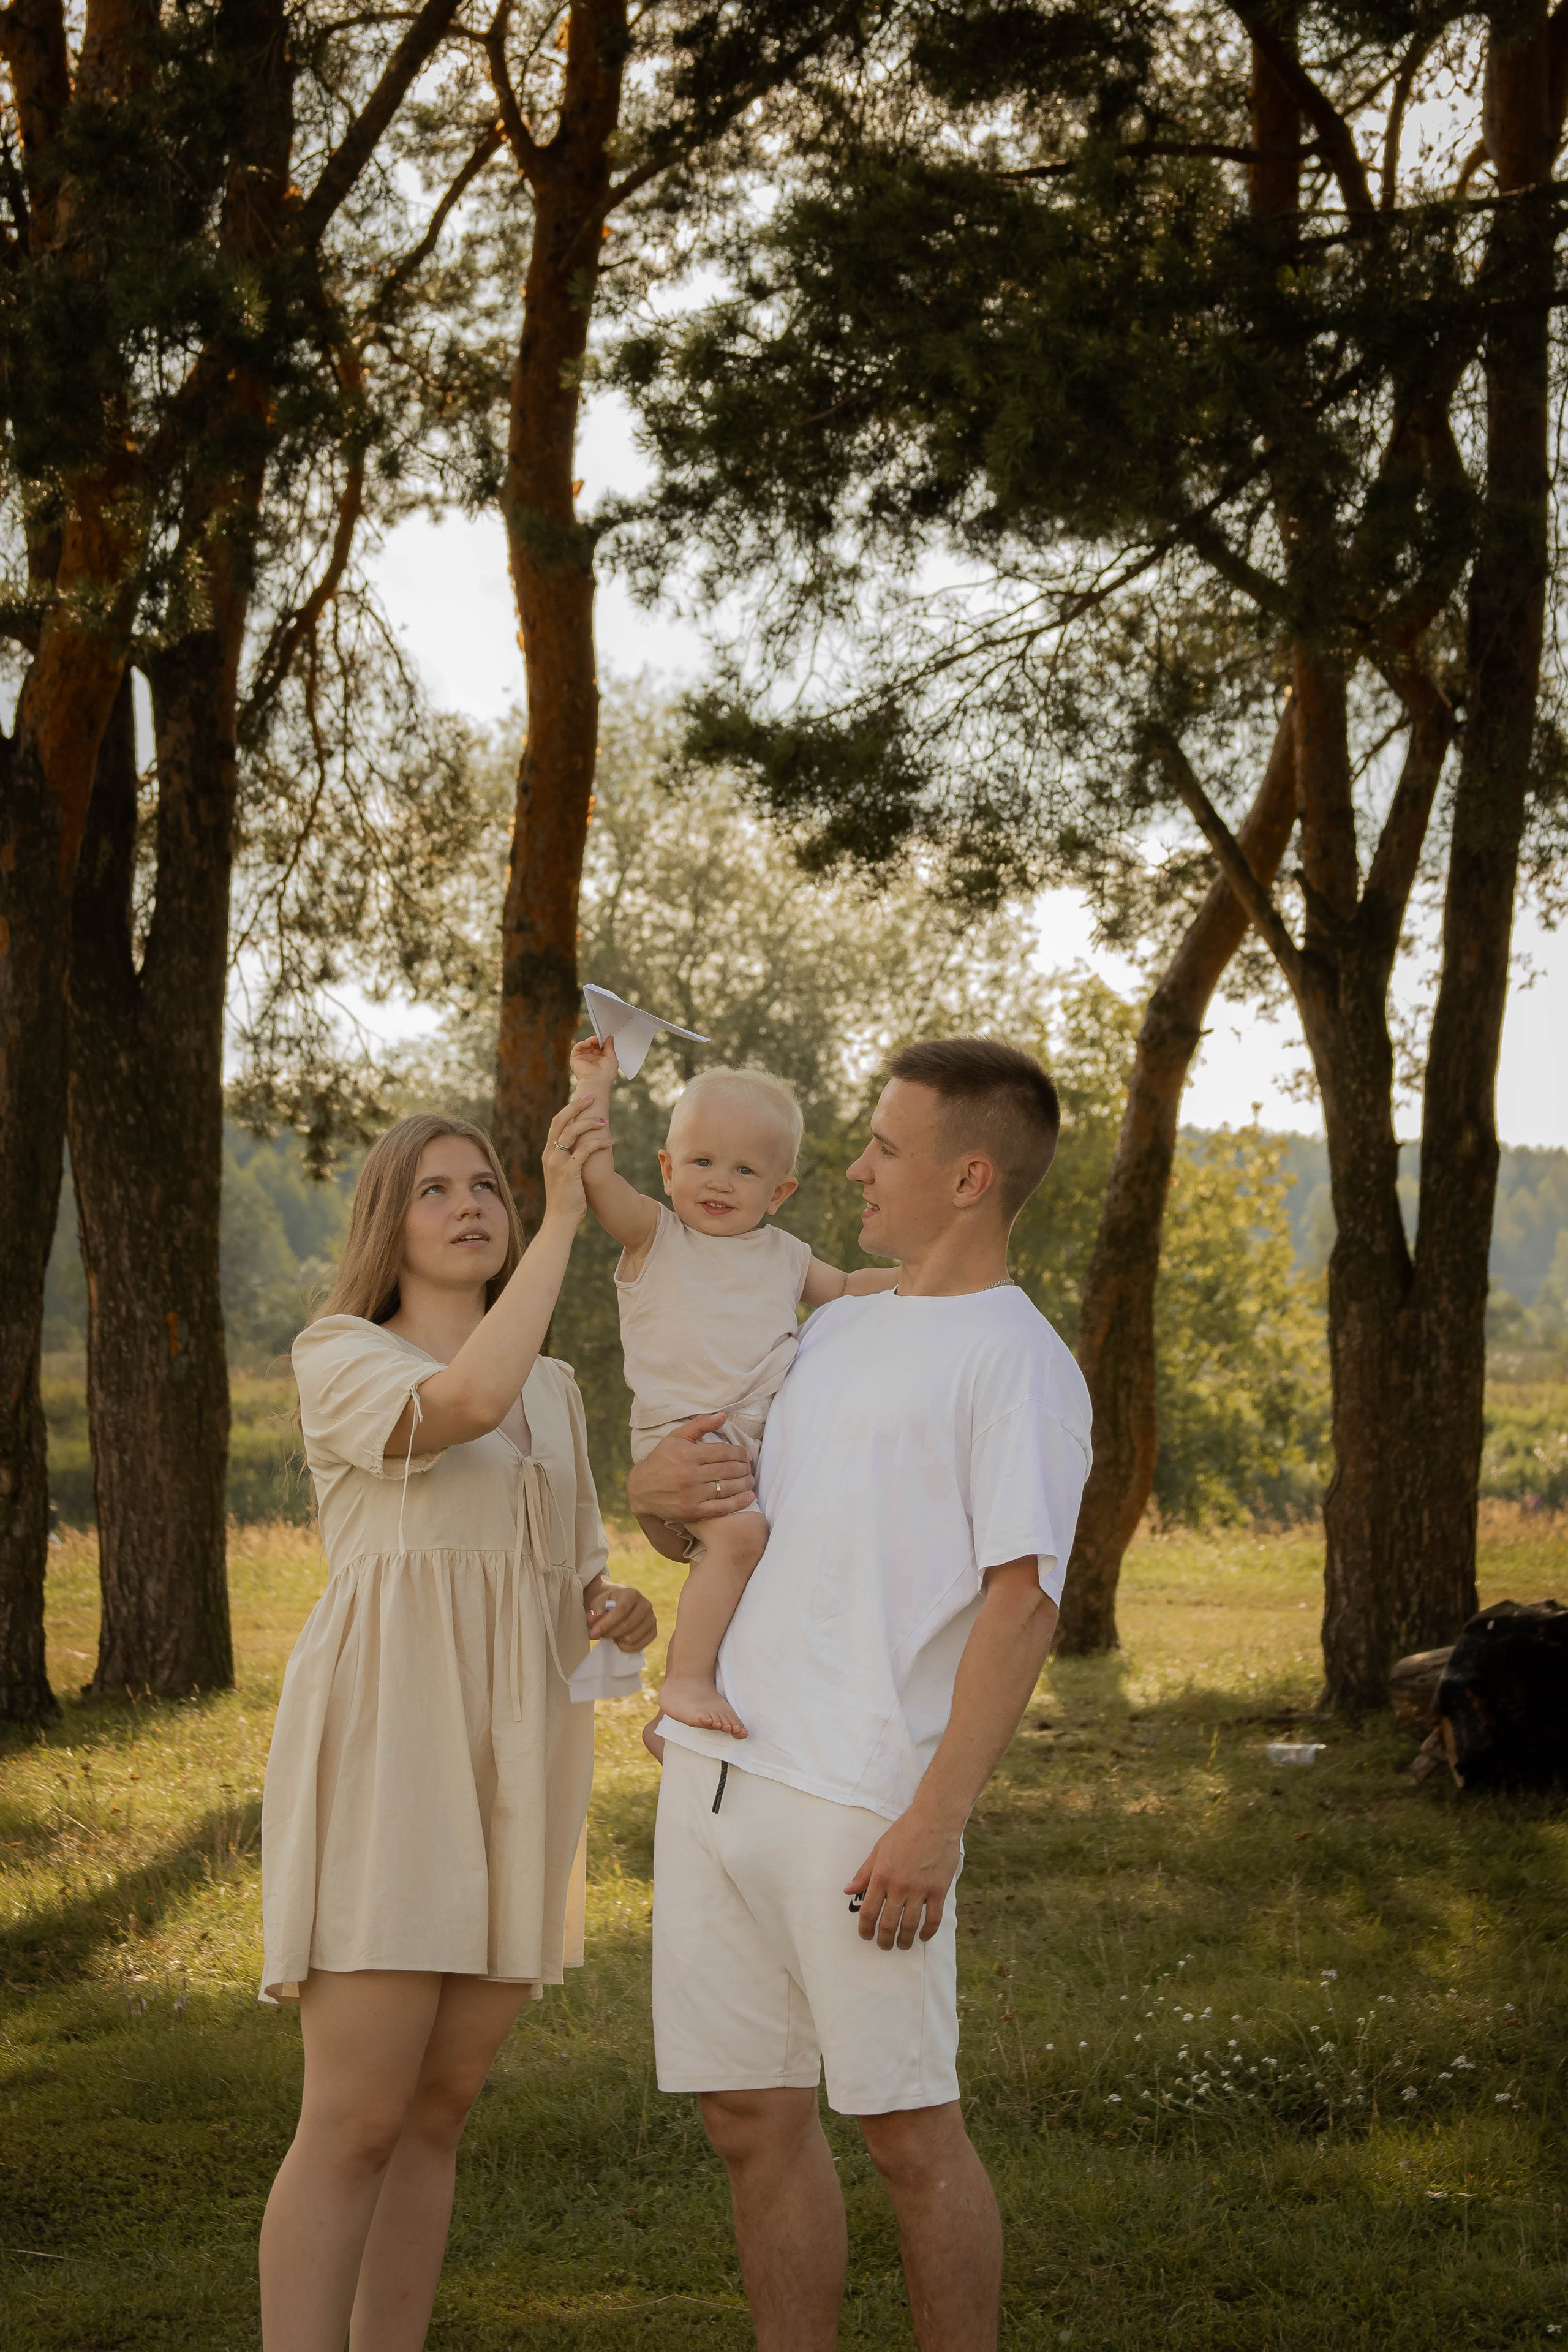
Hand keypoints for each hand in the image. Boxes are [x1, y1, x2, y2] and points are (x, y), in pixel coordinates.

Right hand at [540, 1095, 606, 1223]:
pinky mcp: (569, 1173)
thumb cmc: (566, 1198)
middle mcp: (550, 1155)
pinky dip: (598, 1143)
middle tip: (592, 1096)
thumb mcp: (563, 1174)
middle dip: (576, 1106)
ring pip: (571, 1132)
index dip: (569, 1109)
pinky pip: (584, 1151)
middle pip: (560, 1121)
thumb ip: (568, 1159)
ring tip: (605, 1122)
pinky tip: (610, 1143)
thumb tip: (581, 1146)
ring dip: (589, 1123)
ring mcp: (557, 1163)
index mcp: (548, 1153)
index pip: (556, 1123)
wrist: (560, 1219)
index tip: (583, 1100)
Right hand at [569, 1034, 618, 1100]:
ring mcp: (584, 1058)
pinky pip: (577, 1048)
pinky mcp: (576, 1059)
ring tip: (594, 1040)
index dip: (603, 1040)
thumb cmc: (606, 1074)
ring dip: (589, 1040)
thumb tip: (610, 1037)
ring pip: (585, 1045)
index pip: (600, 1046)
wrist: (597, 1082)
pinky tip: (587, 1043)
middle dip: (596, 1039)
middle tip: (600, 1037)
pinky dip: (582, 1043)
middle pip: (593, 1044)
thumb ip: (610, 1046)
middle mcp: (592, 1058)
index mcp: (601, 1059)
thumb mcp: (612, 1058)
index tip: (606, 1036)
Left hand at [585, 1579, 656, 1648]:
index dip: (606, 1623)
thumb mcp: (599, 1602)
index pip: (621, 1610)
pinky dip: (626, 1647)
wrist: (621, 1606)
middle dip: (609, 1633)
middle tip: (599, 1634)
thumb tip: (594, 1618)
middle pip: (627, 1625)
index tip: (594, 1632)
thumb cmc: (608, 1604)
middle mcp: (646, 1604)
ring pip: (632, 1638)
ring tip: (611, 1634)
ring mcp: (652, 1618)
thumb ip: (596, 1609)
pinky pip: (640, 1646)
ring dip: (617, 1639)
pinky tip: (620, 1640)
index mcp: (632, 1593)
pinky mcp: (654, 1631)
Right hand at [626, 1414, 755, 1524]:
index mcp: (688, 1454)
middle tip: (750, 1467)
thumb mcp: (675, 1437)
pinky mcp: (693, 1511)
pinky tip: (749, 1497)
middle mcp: (690, 1475)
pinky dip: (739, 1502)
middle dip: (744, 1467)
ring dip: (745, 1483)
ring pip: (728, 1487)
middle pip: (728, 1469)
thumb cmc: (661, 1460)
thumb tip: (723, 1416)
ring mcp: (692, 1495)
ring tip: (750, 1479)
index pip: (724, 1452)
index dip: (740, 1453)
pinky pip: (722, 1507)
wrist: (640, 1489)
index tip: (746, 1454)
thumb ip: (699, 1424)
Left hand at [844, 1806, 962, 1949]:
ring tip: (902, 1945)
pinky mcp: (939, 1890)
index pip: (868, 1911)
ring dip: (904, 1940)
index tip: (865, 1936)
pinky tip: (923, 1936)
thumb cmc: (904, 1832)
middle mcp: (899, 1886)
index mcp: (881, 1876)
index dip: (865, 1928)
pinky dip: (928, 1932)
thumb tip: (847, 1890)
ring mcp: (920, 1889)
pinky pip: (933, 1918)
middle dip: (883, 1939)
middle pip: (888, 1923)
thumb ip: (864, 1873)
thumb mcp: (878, 1849)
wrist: (934, 1820)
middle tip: (883, 1945)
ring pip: (910, 1925)